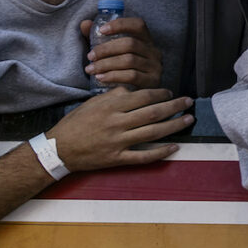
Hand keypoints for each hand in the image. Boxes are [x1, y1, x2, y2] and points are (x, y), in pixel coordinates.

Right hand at [48, 87, 193, 171]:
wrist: (59, 148)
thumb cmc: (76, 123)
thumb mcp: (92, 103)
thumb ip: (113, 96)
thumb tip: (133, 89)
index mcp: (111, 106)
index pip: (143, 96)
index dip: (160, 94)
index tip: (170, 93)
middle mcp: (117, 122)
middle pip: (153, 112)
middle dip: (175, 106)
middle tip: (189, 102)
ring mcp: (118, 141)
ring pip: (153, 132)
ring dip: (174, 126)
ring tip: (188, 120)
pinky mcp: (117, 158)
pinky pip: (143, 156)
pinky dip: (161, 152)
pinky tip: (175, 147)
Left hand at [81, 16, 162, 89]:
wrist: (132, 96)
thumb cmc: (119, 70)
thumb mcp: (109, 52)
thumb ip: (96, 37)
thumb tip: (85, 24)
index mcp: (145, 40)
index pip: (138, 25)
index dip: (120, 24)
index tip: (101, 30)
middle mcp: (154, 51)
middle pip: (130, 44)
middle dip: (106, 49)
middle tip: (90, 56)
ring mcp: (156, 67)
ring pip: (129, 60)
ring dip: (106, 64)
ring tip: (91, 69)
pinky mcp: (153, 81)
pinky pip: (132, 76)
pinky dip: (113, 76)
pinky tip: (100, 77)